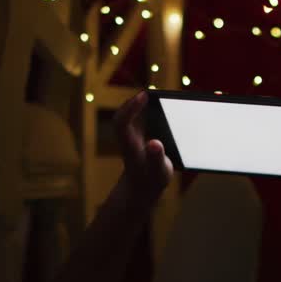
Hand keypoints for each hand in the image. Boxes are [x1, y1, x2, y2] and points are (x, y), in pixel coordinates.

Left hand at [110, 92, 172, 209]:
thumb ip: (156, 158)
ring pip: (126, 116)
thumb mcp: (158, 172)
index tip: (144, 96)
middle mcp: (127, 139)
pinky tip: (154, 105)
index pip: (122, 122)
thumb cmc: (151, 180)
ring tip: (152, 97)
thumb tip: (155, 143)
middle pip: (122, 115)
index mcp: (130, 147)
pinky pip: (133, 118)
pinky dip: (141, 109)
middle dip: (133, 103)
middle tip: (149, 93)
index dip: (131, 108)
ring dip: (137, 104)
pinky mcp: (134, 136)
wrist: (141, 188)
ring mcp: (129, 136)